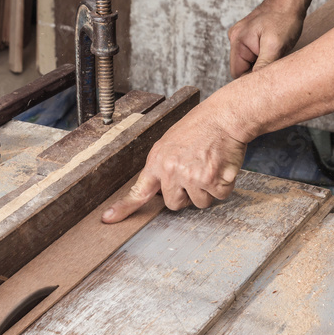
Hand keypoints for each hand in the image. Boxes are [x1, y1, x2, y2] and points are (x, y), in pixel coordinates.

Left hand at [102, 104, 247, 222]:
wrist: (224, 116)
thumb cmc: (201, 126)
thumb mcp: (170, 142)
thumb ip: (163, 165)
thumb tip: (161, 187)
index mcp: (158, 161)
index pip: (139, 190)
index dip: (124, 208)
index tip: (108, 218)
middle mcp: (171, 170)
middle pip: (174, 204)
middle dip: (187, 194)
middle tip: (196, 173)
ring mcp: (191, 176)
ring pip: (200, 203)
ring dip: (208, 190)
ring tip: (210, 166)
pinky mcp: (211, 180)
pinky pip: (219, 196)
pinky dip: (224, 185)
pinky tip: (222, 166)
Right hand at [228, 0, 304, 77]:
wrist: (290, 0)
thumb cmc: (284, 19)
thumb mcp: (275, 46)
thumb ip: (262, 66)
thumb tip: (255, 86)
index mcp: (237, 41)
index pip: (237, 73)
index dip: (252, 78)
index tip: (269, 75)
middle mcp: (235, 38)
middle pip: (242, 67)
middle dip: (257, 69)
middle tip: (275, 63)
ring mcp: (241, 36)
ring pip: (248, 61)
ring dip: (261, 62)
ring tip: (276, 53)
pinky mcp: (249, 35)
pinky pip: (252, 53)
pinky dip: (263, 55)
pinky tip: (274, 49)